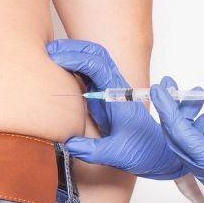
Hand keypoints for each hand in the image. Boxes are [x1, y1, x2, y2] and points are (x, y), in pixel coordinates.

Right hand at [46, 39, 203, 178]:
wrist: (155, 152)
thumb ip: (93, 151)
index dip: (76, 58)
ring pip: (92, 60)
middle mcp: (115, 87)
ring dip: (72, 54)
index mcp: (119, 95)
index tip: (55, 59)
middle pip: (96, 54)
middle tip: (48, 51)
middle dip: (72, 48)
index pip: (99, 65)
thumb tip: (69, 144)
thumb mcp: (116, 154)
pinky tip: (57, 71)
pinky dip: (73, 67)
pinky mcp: (103, 95)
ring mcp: (109, 89)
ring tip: (49, 57)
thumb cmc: (141, 151)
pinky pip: (88, 73)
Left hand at [151, 75, 203, 202]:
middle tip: (168, 87)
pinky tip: (203, 117)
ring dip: (183, 120)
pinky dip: (194, 131)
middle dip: (170, 112)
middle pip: (176, 140)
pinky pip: (196, 151)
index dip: (168, 109)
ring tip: (189, 96)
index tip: (161, 88)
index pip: (181, 134)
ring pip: (185, 145)